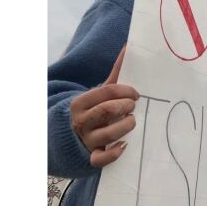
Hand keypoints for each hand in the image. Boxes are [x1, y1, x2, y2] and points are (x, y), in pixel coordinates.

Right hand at [70, 46, 139, 167]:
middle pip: (108, 111)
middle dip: (126, 107)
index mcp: (81, 103)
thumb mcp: (100, 93)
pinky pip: (102, 159)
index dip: (126, 91)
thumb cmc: (94, 110)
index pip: (107, 92)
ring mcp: (86, 140)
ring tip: (131, 121)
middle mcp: (81, 121)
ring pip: (108, 133)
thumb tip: (130, 46)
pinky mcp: (92, 157)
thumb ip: (115, 73)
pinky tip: (124, 145)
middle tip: (133, 107)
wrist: (70, 136)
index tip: (135, 95)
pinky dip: (114, 153)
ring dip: (125, 126)